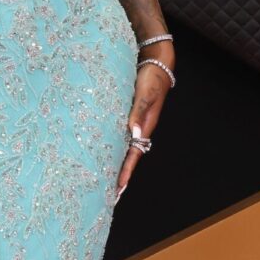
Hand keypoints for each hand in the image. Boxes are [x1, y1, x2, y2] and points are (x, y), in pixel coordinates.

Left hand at [115, 45, 173, 198]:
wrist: (156, 64)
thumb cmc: (151, 79)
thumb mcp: (145, 94)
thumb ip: (138, 112)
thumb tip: (133, 134)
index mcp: (145, 127)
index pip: (134, 156)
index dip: (125, 172)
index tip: (118, 189)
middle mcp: (139, 129)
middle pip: (129, 158)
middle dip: (120, 176)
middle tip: (109, 195)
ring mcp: (134, 124)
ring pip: (124, 149)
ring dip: (115, 164)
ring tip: (104, 180)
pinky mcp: (128, 117)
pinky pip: (119, 138)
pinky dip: (112, 149)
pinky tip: (103, 153)